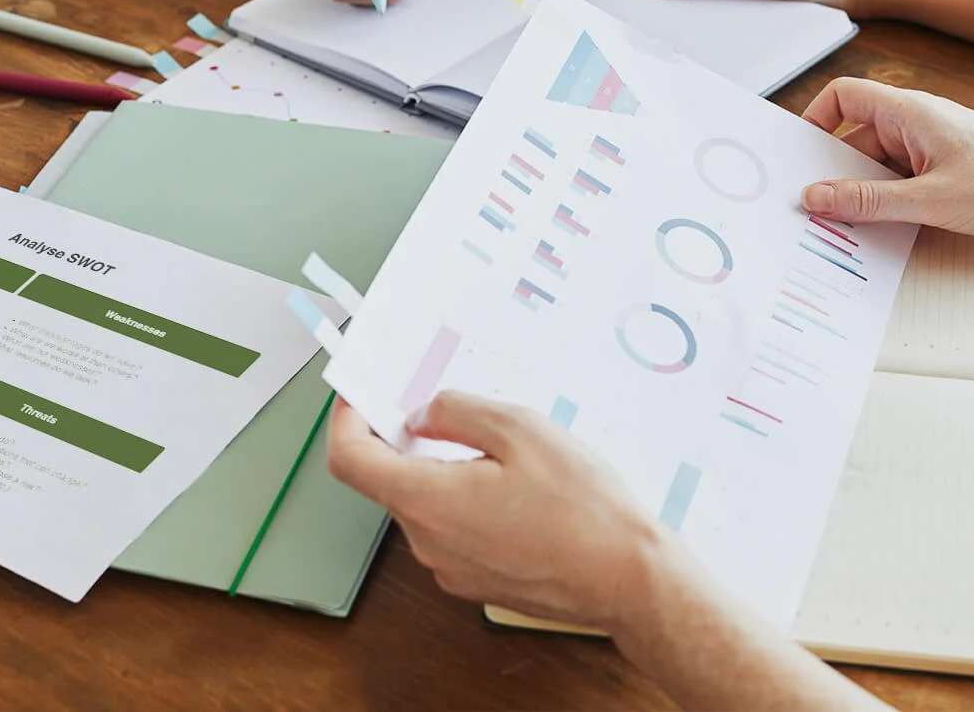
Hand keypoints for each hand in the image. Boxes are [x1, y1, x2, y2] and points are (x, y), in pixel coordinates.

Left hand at [328, 392, 676, 631]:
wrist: (625, 578)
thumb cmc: (582, 508)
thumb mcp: (521, 429)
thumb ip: (457, 412)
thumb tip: (421, 415)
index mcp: (428, 501)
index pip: (350, 460)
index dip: (347, 419)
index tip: (362, 395)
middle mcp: (428, 541)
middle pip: (388, 479)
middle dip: (405, 437)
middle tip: (441, 402)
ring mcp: (450, 567)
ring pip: (422, 503)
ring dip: (440, 468)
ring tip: (495, 445)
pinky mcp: (474, 579)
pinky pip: (450, 529)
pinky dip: (462, 498)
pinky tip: (511, 484)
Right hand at [799, 77, 973, 233]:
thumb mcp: (929, 199)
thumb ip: (867, 201)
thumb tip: (817, 198)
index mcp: (908, 112)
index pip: (843, 95)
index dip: (815, 120)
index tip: (802, 157)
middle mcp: (915, 122)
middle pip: (855, 138)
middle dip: (837, 173)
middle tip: (822, 206)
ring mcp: (929, 144)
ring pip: (876, 163)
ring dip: (864, 192)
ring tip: (858, 223)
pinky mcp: (942, 165)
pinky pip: (899, 178)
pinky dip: (888, 199)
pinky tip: (889, 224)